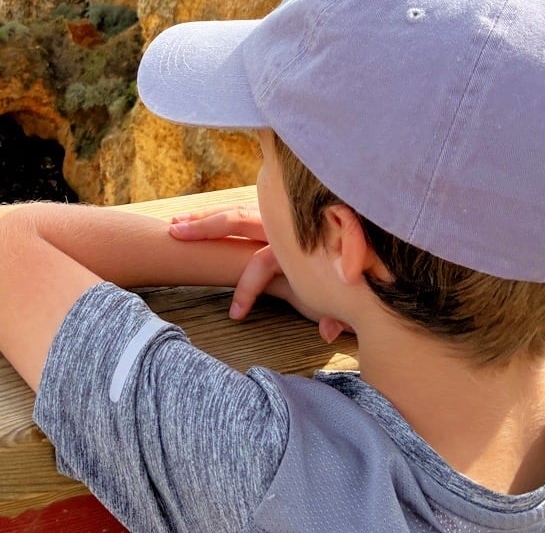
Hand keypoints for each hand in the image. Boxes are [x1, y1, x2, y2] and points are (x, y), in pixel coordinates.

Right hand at [168, 204, 351, 344]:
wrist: (370, 229)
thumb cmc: (356, 272)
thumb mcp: (345, 294)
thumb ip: (336, 312)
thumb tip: (328, 334)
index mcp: (296, 246)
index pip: (261, 263)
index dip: (246, 290)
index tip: (234, 315)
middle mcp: (282, 227)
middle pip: (238, 220)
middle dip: (205, 229)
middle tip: (175, 234)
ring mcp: (277, 217)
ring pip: (235, 211)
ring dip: (204, 218)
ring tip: (174, 224)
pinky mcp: (275, 214)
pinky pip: (241, 210)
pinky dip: (217, 213)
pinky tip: (193, 217)